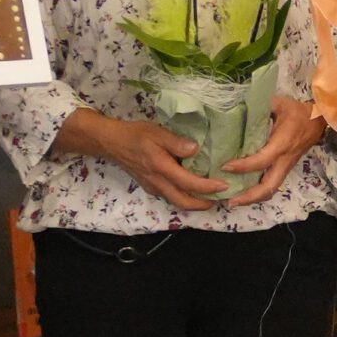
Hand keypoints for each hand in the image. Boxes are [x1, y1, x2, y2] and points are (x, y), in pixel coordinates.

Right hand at [100, 116, 227, 211]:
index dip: (208, 187)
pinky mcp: (150, 187)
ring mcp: (153, 187)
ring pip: (177, 202)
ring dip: (194, 203)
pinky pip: (170, 197)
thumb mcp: (157, 132)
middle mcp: (158, 183)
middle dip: (204, 204)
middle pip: (184, 202)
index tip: (224, 185)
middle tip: (220, 198)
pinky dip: (184, 197)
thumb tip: (195, 150)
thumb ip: (176, 142)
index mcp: (161, 168)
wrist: (112, 143)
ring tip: (210, 196)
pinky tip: (192, 189)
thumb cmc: (135, 135)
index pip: (189, 184)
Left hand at [222, 97, 326, 206]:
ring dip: (253, 198)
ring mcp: (286, 166)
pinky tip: (244, 192)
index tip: (225, 166)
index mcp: (282, 143)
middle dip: (249, 197)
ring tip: (234, 200)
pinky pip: (272, 184)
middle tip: (230, 201)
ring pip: (271, 189)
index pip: (262, 160)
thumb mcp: (279, 103)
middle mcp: (284, 160)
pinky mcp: (285, 168)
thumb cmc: (298, 112)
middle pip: (269, 186)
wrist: (318, 120)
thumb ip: (260, 106)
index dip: (244, 166)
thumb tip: (237, 105)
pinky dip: (258, 192)